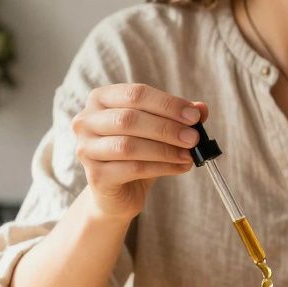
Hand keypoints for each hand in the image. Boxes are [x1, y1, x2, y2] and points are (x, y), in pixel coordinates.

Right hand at [73, 83, 208, 220]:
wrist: (118, 193)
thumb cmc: (137, 154)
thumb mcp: (158, 131)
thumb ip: (177, 117)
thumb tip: (201, 108)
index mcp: (101, 99)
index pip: (135, 94)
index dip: (167, 104)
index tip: (194, 115)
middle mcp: (86, 121)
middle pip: (130, 119)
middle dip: (167, 128)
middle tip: (194, 137)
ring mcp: (86, 149)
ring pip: (129, 145)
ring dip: (165, 150)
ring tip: (189, 155)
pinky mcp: (95, 176)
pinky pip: (132, 168)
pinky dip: (161, 167)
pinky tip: (180, 168)